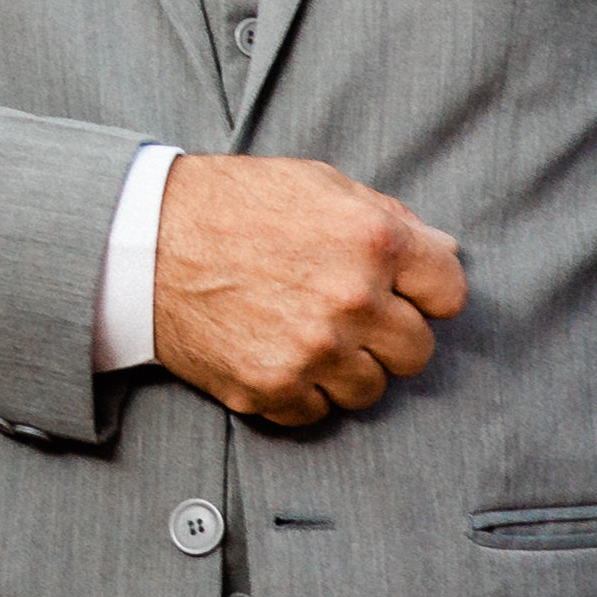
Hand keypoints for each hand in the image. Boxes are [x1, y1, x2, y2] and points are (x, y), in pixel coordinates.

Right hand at [149, 153, 463, 423]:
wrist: (145, 241)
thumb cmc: (233, 205)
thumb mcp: (319, 184)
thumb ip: (388, 217)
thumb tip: (441, 250)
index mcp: (374, 241)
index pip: (450, 292)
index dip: (427, 290)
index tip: (404, 292)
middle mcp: (352, 300)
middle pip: (417, 350)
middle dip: (391, 334)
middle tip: (351, 315)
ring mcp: (314, 351)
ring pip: (371, 390)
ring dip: (348, 368)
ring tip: (309, 336)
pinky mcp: (274, 389)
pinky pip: (317, 412)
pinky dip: (302, 392)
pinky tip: (276, 354)